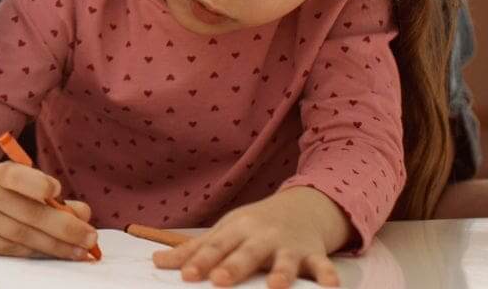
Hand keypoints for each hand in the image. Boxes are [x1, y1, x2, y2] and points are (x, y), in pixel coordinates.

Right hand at [0, 161, 96, 260]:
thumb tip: (83, 212)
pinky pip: (12, 250)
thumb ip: (48, 196)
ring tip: (82, 251)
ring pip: (24, 237)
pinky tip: (58, 253)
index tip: (57, 189)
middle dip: (65, 227)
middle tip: (90, 237)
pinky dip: (39, 252)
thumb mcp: (15, 185)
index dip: (36, 183)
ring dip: (58, 246)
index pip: (15, 176)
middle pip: (29, 214)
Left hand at [152, 186, 349, 286]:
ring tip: (275, 287)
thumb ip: (194, 250)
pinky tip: (330, 287)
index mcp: (236, 231)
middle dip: (233, 266)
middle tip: (218, 280)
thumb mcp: (224, 232)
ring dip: (281, 273)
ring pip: (284, 260)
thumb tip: (156, 262)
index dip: (200, 261)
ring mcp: (289, 245)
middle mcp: (262, 237)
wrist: (301, 207)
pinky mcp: (313, 254)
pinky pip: (322, 265)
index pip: (215, 247)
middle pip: (245, 253)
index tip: (185, 276)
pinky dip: (327, 275)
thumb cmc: (254, 226)